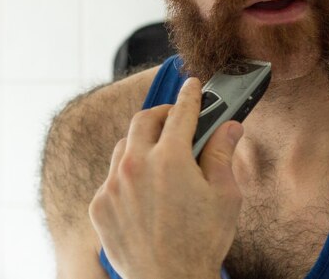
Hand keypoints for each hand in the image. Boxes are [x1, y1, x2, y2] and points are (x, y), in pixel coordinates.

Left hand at [88, 78, 243, 278]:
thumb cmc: (202, 242)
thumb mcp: (224, 196)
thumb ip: (222, 154)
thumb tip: (229, 126)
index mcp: (170, 159)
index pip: (181, 113)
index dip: (190, 96)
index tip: (192, 86)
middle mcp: (134, 165)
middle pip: (144, 121)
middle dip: (162, 113)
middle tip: (175, 118)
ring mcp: (112, 185)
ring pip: (124, 147)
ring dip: (142, 143)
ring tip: (159, 156)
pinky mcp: (99, 204)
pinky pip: (112, 177)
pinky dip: (127, 175)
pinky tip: (143, 191)